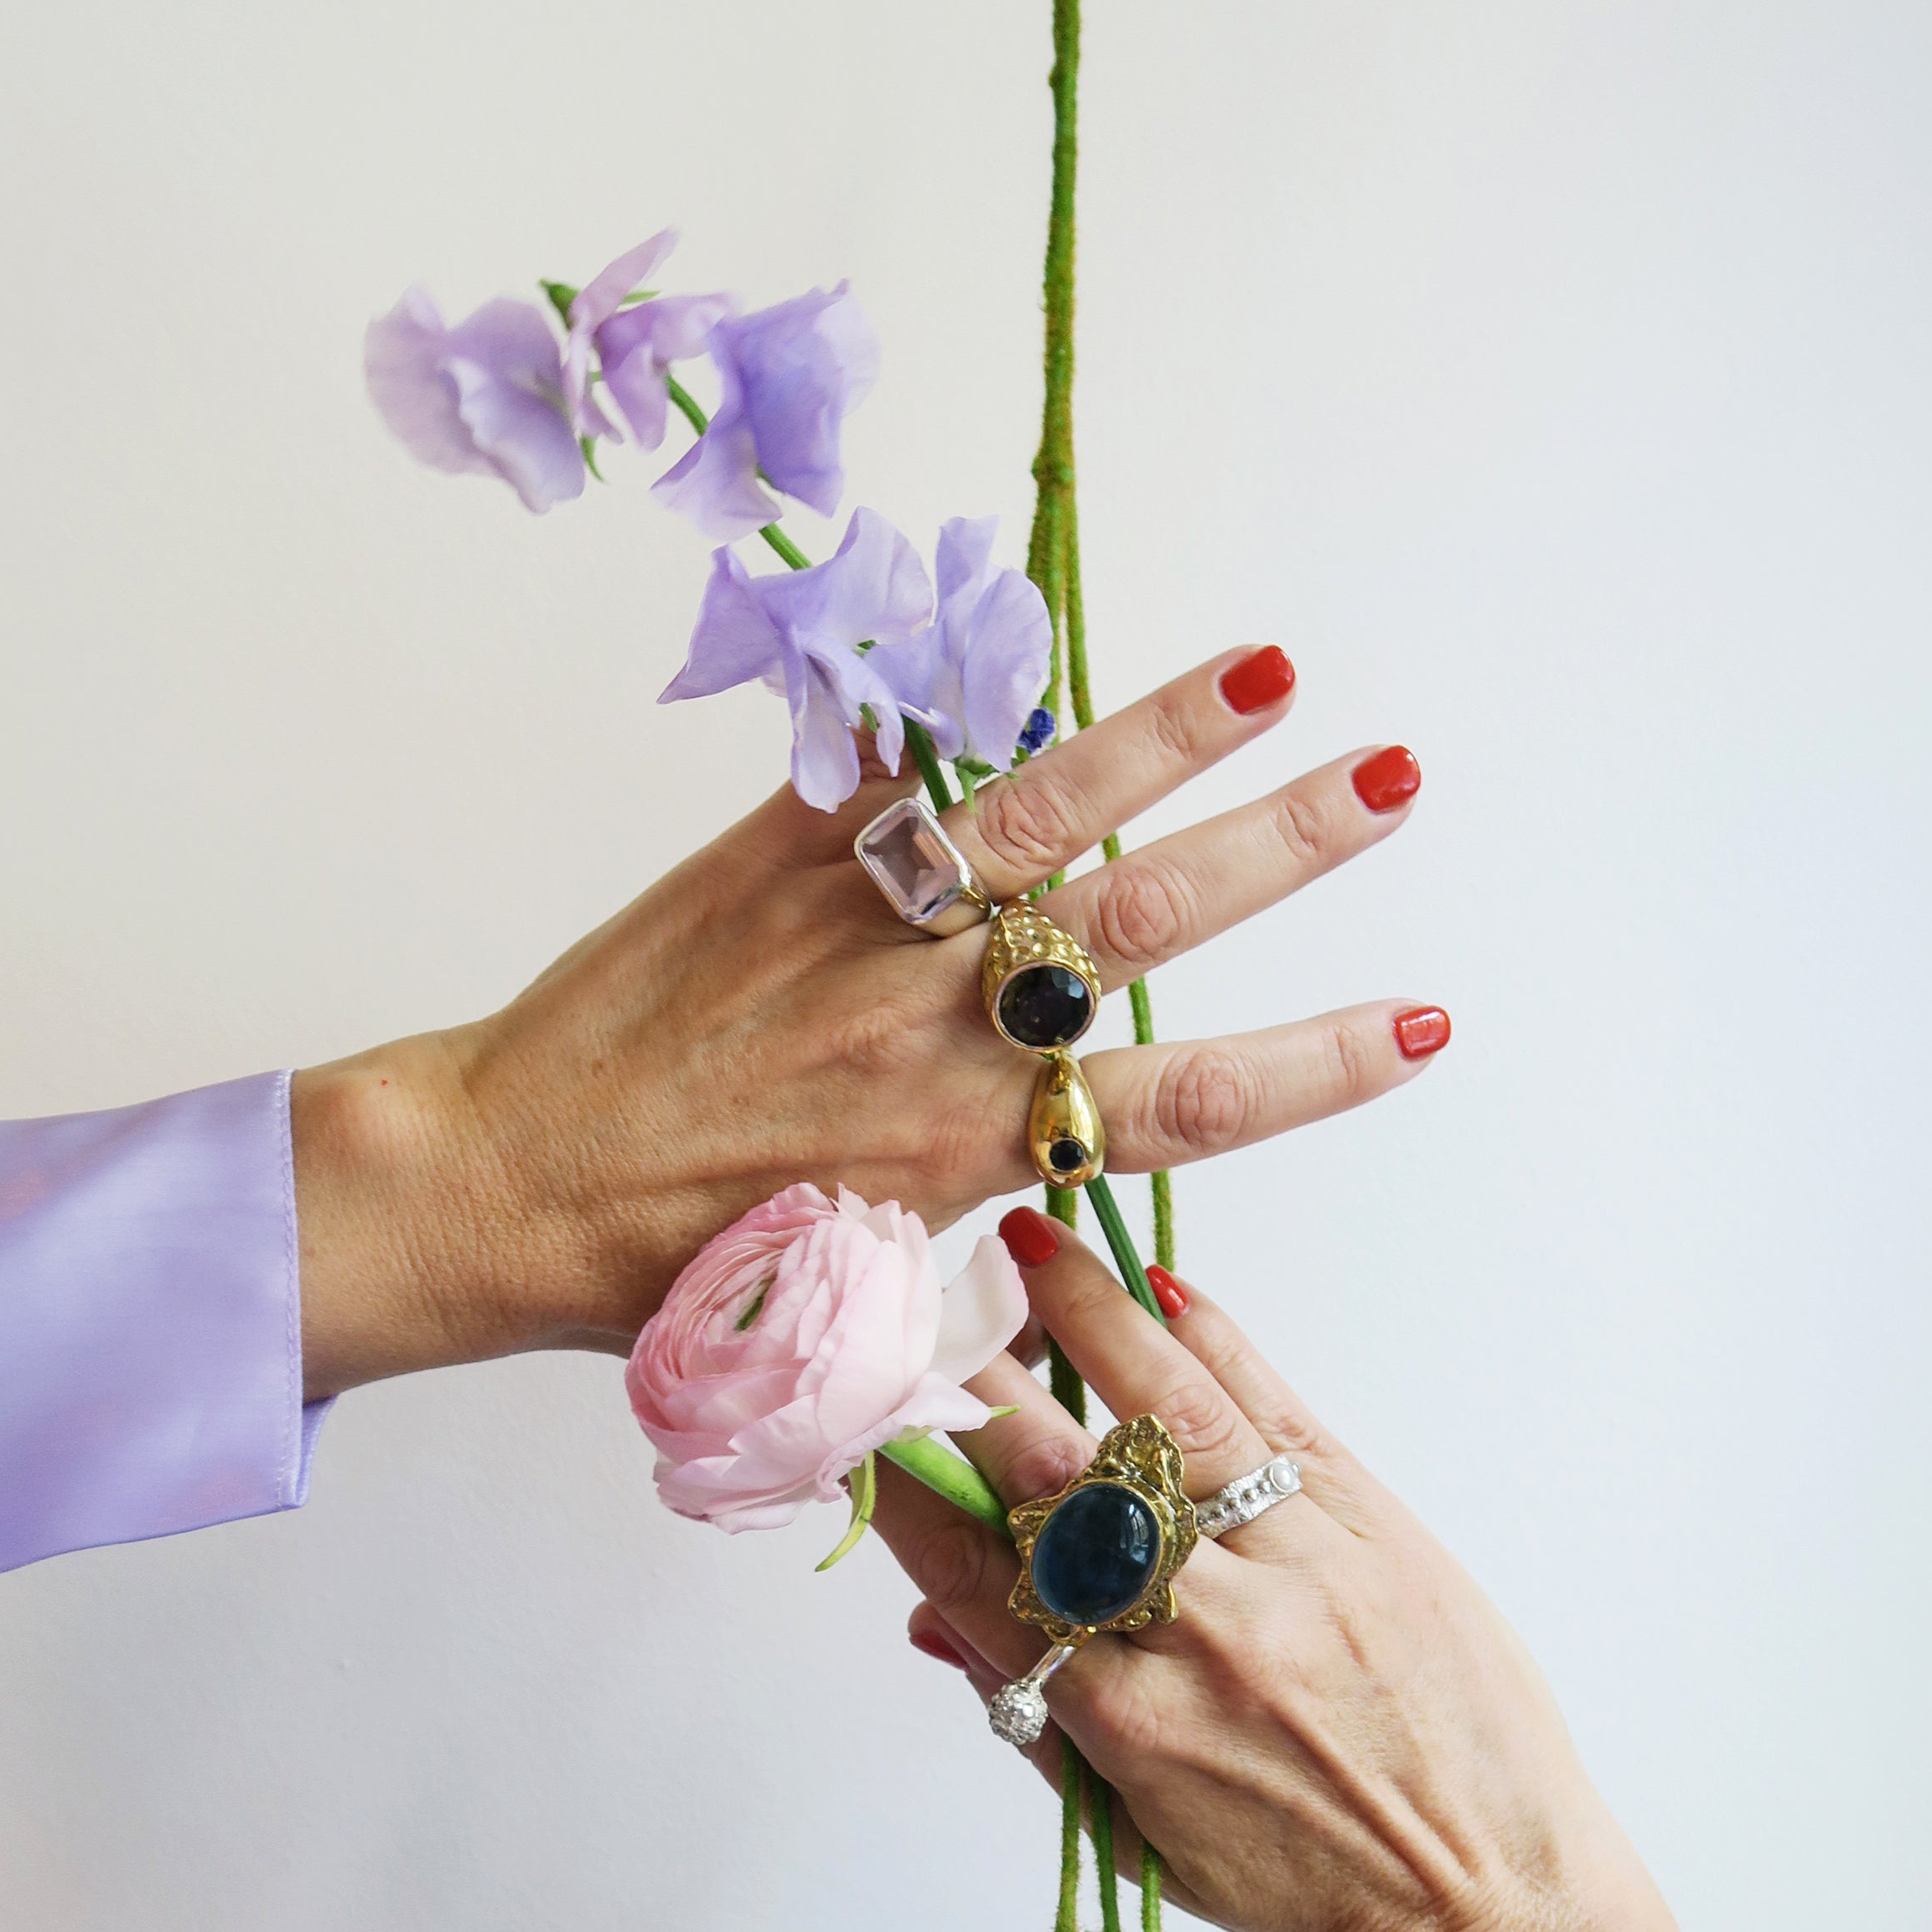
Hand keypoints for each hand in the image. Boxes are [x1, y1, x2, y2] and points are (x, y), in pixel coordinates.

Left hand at [291, 648, 1436, 1398]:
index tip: (1427, 1023)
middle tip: (1396, 776)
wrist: (503, 1187)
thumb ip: (970, 1262)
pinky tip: (1028, 624)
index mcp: (966, 1154)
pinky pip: (878, 764)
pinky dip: (953, 698)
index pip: (1188, 1106)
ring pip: (1031, 819)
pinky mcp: (768, 857)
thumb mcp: (852, 1307)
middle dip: (1286, 849)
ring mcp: (852, 928)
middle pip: (1144, 931)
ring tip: (1269, 669)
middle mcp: (930, 1031)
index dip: (1319, 1067)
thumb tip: (1057, 1247)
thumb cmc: (671, 1274)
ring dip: (1159, 738)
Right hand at [874, 1216, 1728, 1931]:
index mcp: (1129, 1724)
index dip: (907, 1496)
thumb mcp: (1147, 1843)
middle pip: (1059, 1482)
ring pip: (1171, 1416)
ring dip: (1090, 1321)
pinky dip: (1220, 1342)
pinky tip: (1164, 1292)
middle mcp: (1207, 1635)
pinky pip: (1281, 1413)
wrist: (1499, 1901)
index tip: (862, 1428)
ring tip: (1030, 1248)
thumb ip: (1041, 1727)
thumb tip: (937, 1624)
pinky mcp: (1375, 1527)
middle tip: (923, 1310)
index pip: (978, 1582)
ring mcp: (1299, 1570)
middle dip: (976, 1388)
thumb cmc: (1315, 1886)